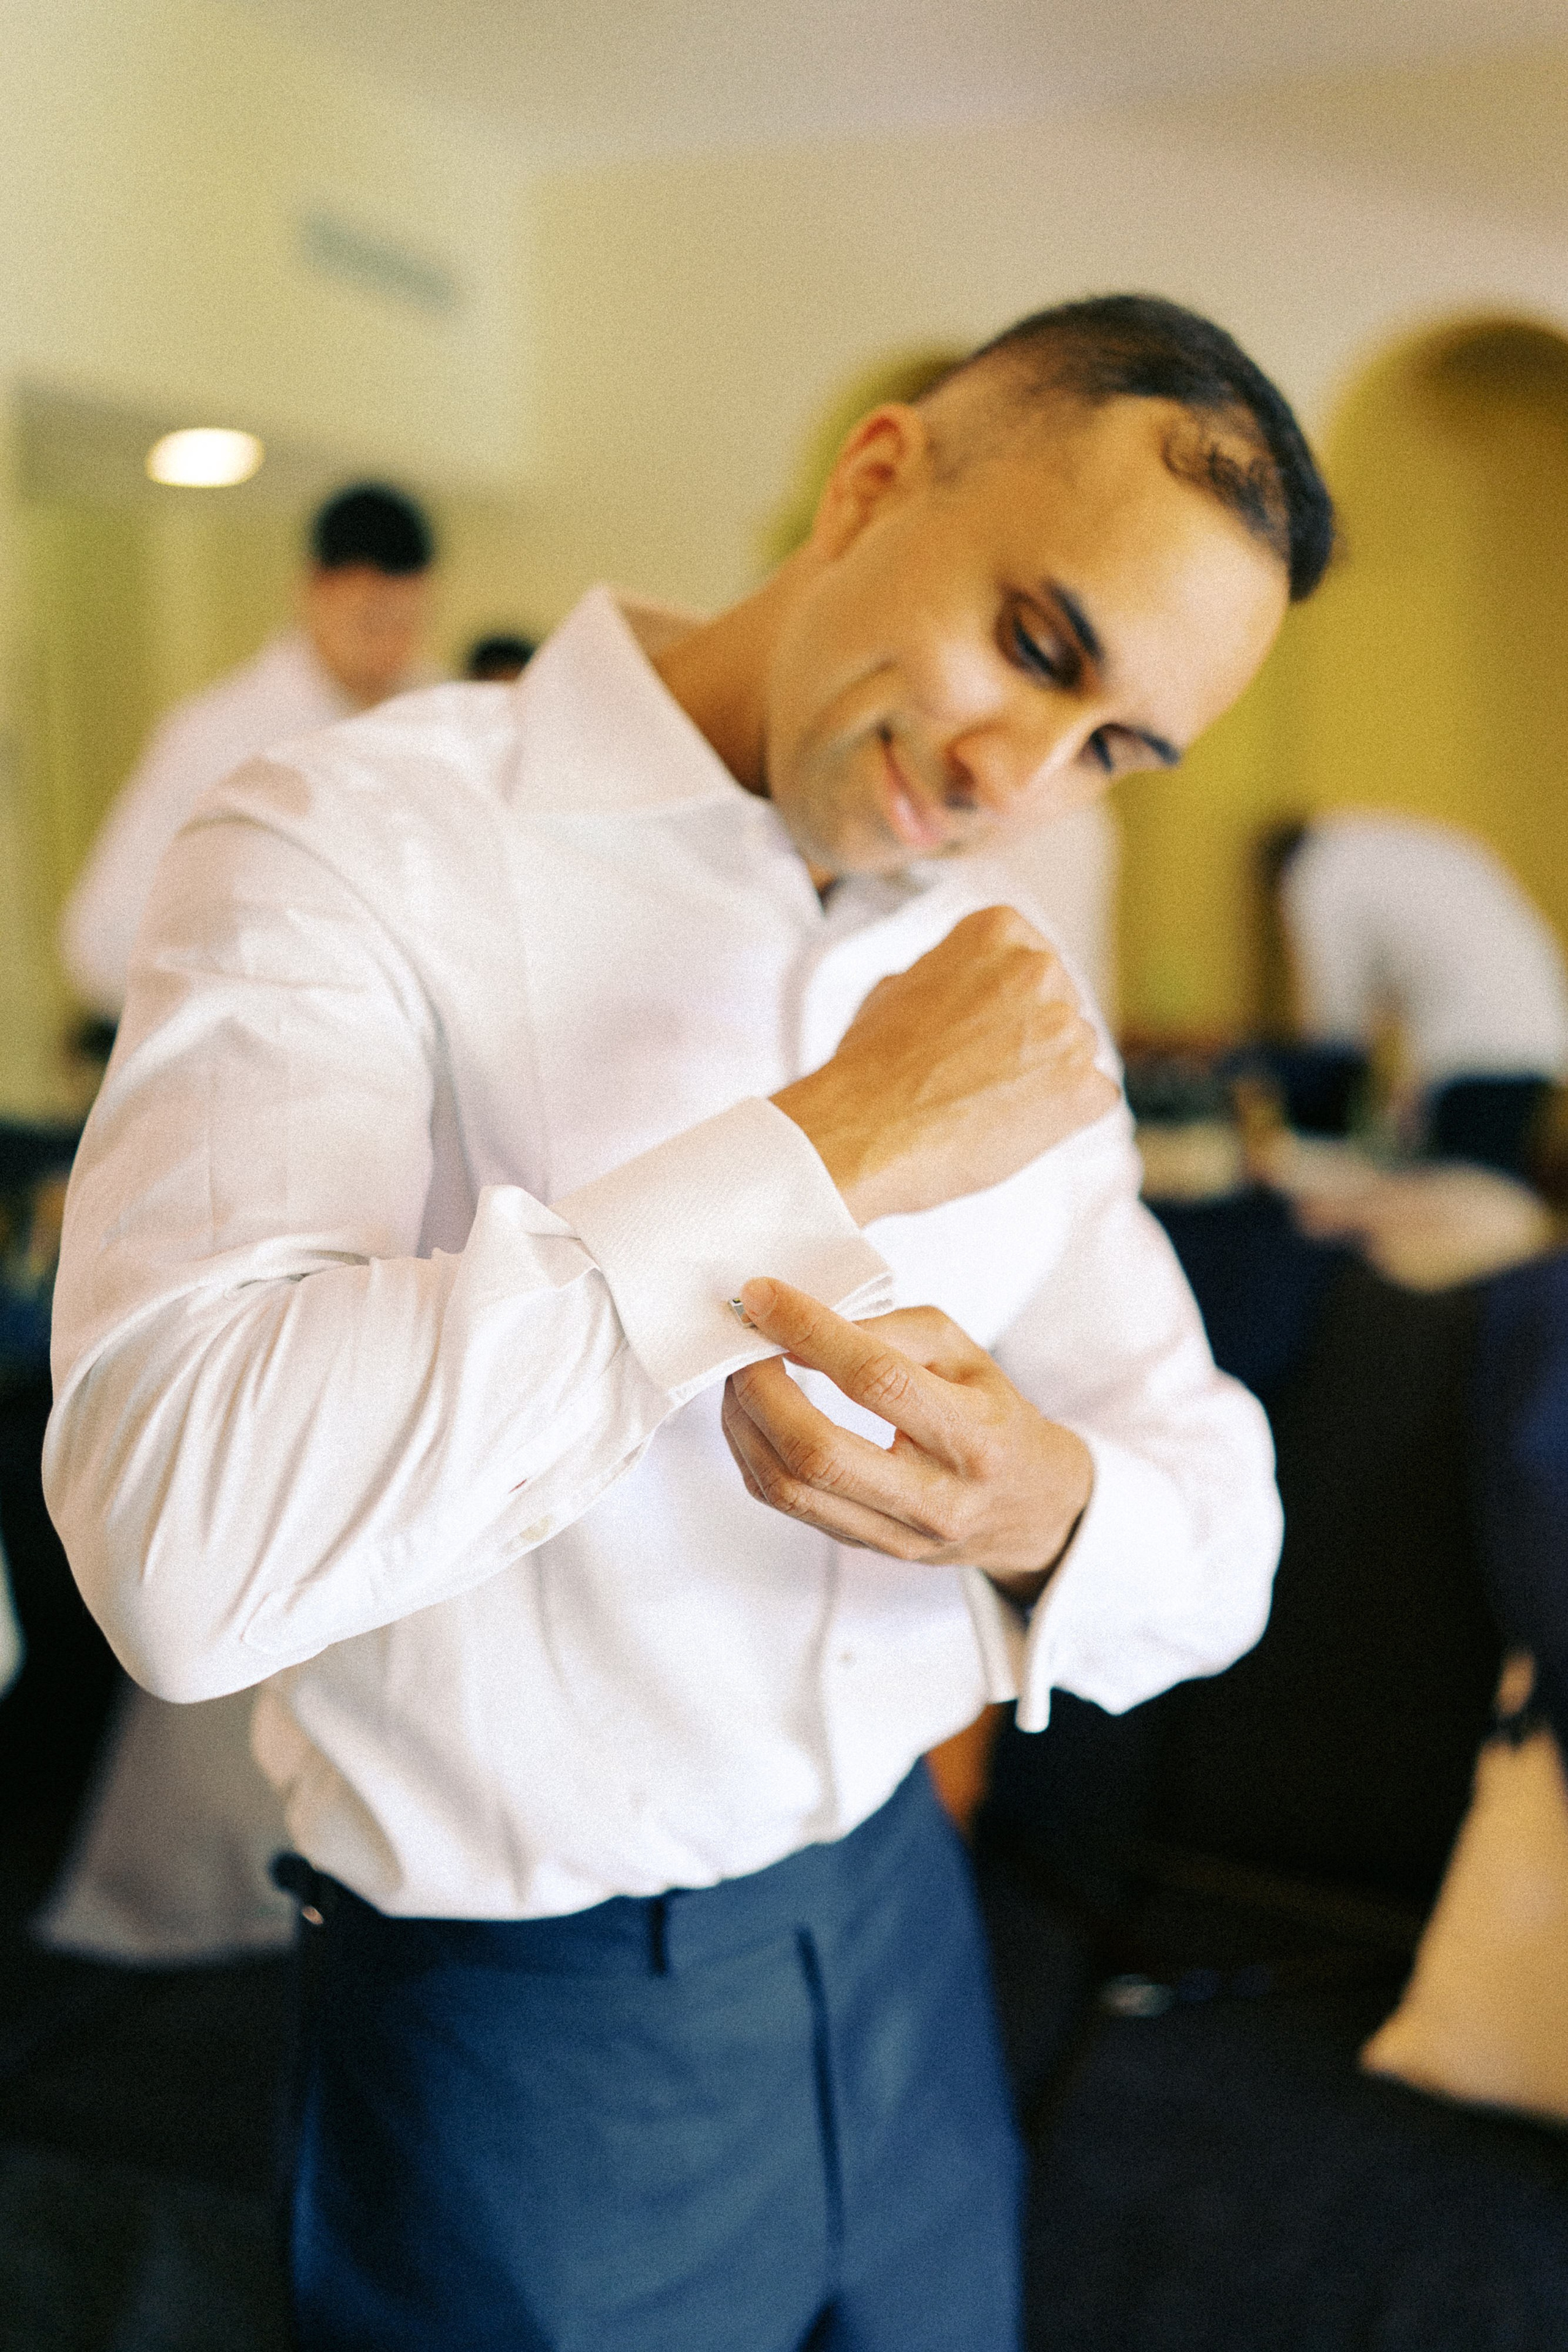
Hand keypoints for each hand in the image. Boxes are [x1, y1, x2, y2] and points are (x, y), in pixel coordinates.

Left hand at [721, 1277, 1092, 1606]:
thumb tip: (807, 1319)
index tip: (763, 1296)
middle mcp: (936, 1497)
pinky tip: (751, 1416)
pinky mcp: (864, 1546)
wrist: (1027, 1505)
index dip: (810, 1332)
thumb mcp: (965, 1352)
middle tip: (743, 1344)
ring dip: (745, 1424)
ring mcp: (897, 1533)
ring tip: (740, 1376)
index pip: (877, 1380)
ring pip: (790, 1488)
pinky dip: (753, 1454)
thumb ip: (894, 1330)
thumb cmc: (990, 1411)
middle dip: (761, 1389)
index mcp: (973, 1436)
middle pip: (819, 1452)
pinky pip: (787, 1506)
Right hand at [771, 905, 1117, 1224]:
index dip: (1006, 1009)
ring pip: (1077, 1054)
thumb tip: (974, 985)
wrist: (859, 1130)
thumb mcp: (903, 984)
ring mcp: (1067, 1026)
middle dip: (1031, 1041)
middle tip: (976, 1076)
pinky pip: (1091, 1101)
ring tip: (981, 1104)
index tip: (976, 1035)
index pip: (1034, 965)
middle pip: (1061, 1007)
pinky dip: (1060, 1121)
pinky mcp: (1082, 1086)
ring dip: (1044, 1081)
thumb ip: (955, 973)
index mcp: (998, 929)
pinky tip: (1007, 1126)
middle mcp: (1041, 967)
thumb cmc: (869, 1064)